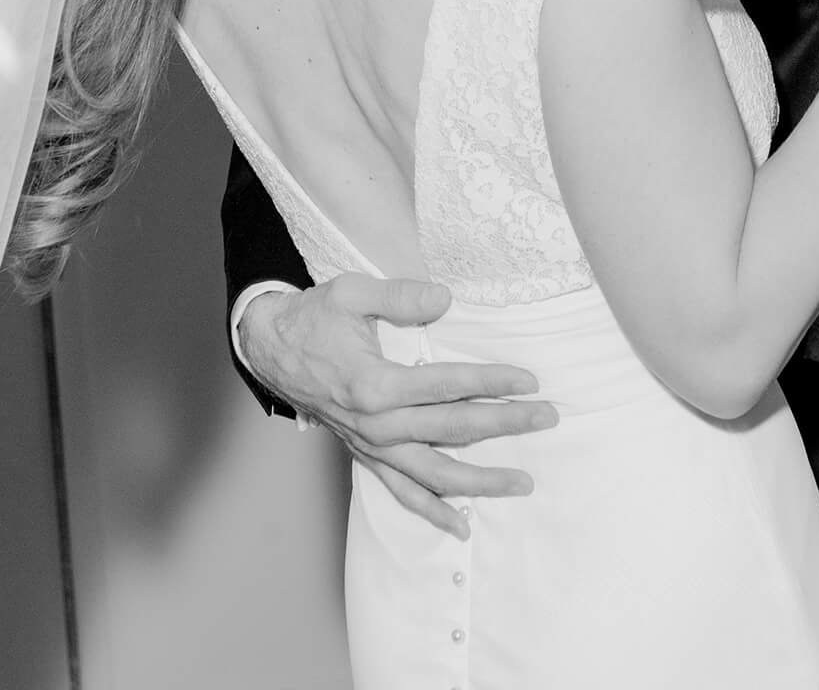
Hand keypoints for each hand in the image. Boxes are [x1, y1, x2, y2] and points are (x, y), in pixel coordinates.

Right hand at [238, 275, 558, 538]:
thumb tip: (445, 300)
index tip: (529, 380)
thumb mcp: (352, 292)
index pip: (448, 386)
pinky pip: (402, 492)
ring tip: (522, 482)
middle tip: (547, 417)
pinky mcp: (365, 455)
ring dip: (481, 481)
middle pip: (453, 430)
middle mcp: (376, 425)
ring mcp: (371, 446)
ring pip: (435, 474)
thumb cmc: (315, 317)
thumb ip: (400, 296)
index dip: (492, 381)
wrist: (271, 348)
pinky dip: (432, 511)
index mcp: (375, 384)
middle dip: (505, 424)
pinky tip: (463, 526)